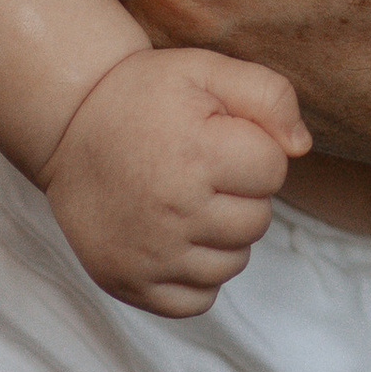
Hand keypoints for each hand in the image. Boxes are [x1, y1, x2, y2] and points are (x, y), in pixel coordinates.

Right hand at [41, 46, 306, 317]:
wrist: (69, 126)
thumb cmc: (145, 96)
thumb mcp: (207, 71)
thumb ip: (269, 96)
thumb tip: (301, 148)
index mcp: (196, 154)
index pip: (273, 170)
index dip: (254, 149)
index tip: (220, 138)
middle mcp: (173, 211)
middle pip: (257, 221)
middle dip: (241, 194)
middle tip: (201, 170)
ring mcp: (150, 255)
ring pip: (232, 263)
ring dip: (222, 236)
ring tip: (186, 201)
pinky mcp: (130, 284)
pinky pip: (198, 300)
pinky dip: (196, 275)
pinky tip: (176, 238)